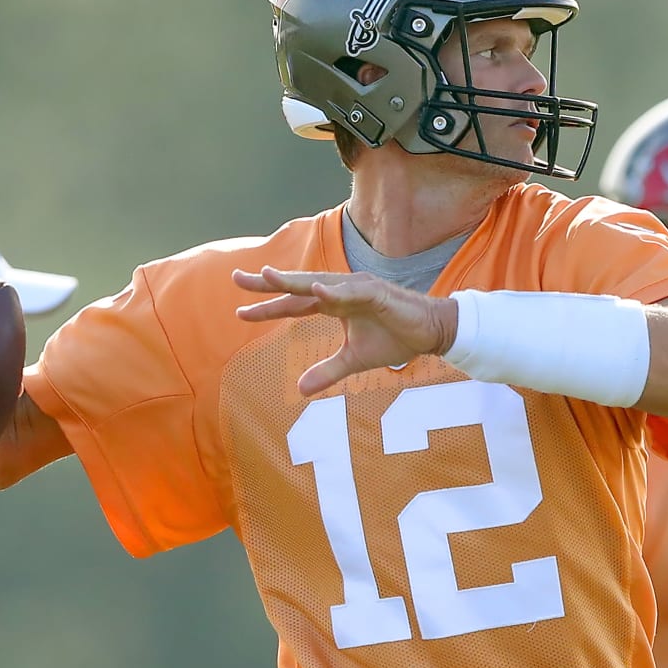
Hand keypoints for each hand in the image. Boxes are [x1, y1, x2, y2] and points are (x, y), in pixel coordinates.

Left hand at [233, 266, 458, 394]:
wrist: (431, 333)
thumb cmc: (395, 339)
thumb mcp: (354, 360)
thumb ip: (327, 371)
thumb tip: (300, 391)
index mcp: (334, 303)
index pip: (294, 304)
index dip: (268, 308)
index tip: (240, 312)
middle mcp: (341, 290)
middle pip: (298, 286)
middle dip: (267, 283)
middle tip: (236, 278)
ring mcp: (358, 288)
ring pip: (319, 283)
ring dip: (294, 280)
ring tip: (267, 276)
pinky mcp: (377, 292)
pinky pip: (352, 292)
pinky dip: (334, 290)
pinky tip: (316, 290)